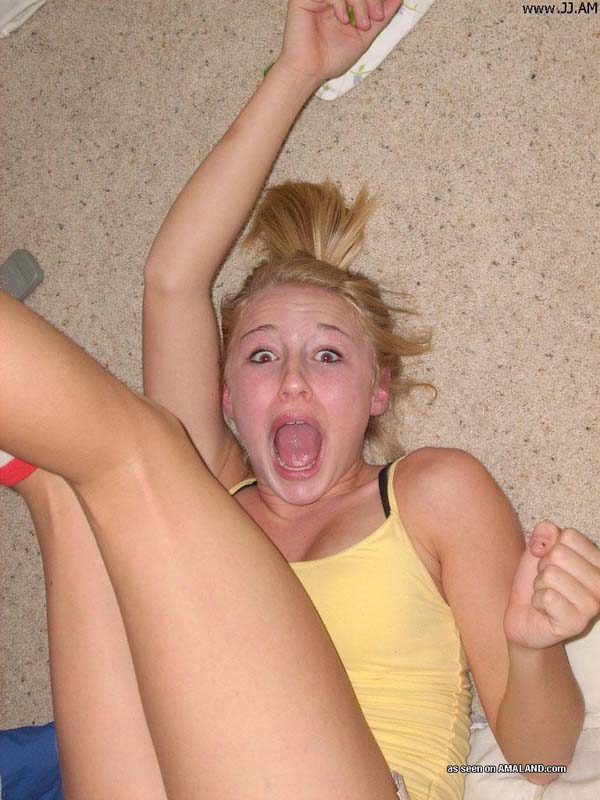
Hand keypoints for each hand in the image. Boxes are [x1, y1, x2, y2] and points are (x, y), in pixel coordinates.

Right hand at [277, 0, 403, 84]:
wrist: (310, 71)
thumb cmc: (331, 58)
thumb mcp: (364, 36)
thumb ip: (381, 16)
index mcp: (343, 2)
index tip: (380, 15)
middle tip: (375, 18)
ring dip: (360, 1)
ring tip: (360, 25)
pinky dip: (340, 1)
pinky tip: (341, 19)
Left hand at [504, 520, 599, 648]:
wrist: (524, 616)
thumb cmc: (537, 581)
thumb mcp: (538, 550)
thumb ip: (545, 533)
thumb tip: (549, 532)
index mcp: (598, 563)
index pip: (569, 536)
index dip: (550, 548)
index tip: (551, 564)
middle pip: (559, 554)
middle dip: (543, 568)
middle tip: (547, 583)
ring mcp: (592, 605)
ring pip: (551, 575)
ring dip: (539, 585)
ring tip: (546, 596)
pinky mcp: (577, 623)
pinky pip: (547, 597)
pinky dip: (537, 601)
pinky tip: (545, 610)